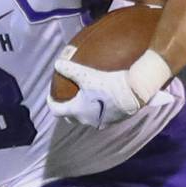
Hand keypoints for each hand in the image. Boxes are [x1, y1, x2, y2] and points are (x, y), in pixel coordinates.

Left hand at [48, 49, 170, 128]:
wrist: (134, 93)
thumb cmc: (109, 84)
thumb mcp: (87, 74)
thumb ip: (70, 70)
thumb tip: (57, 64)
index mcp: (77, 111)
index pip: (57, 111)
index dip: (51, 103)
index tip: (51, 97)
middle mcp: (87, 120)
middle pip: (71, 118)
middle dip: (66, 110)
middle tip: (66, 99)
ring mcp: (100, 122)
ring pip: (86, 118)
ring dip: (82, 111)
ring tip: (83, 99)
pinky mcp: (113, 121)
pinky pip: (100, 116)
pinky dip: (96, 110)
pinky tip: (101, 99)